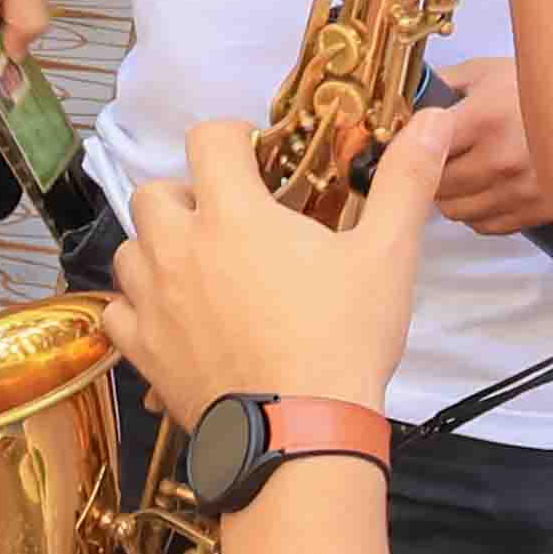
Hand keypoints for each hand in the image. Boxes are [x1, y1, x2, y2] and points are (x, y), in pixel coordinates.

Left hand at [105, 114, 441, 412]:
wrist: (299, 430)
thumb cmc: (342, 340)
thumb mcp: (387, 255)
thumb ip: (406, 182)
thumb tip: (435, 122)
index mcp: (233, 214)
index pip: (208, 138)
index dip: (231, 137)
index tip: (255, 157)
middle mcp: (179, 248)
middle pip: (156, 192)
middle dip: (188, 195)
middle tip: (228, 220)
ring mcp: (153, 299)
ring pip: (130, 249)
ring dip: (158, 248)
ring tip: (200, 268)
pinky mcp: (141, 348)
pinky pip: (118, 311)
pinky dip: (138, 307)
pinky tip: (172, 317)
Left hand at [390, 57, 550, 234]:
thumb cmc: (540, 87)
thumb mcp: (485, 72)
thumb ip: (441, 86)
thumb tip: (402, 103)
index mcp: (483, 119)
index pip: (419, 151)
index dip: (408, 149)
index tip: (406, 146)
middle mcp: (502, 160)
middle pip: (435, 187)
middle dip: (430, 173)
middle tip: (441, 156)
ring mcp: (521, 190)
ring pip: (457, 211)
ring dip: (454, 195)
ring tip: (467, 170)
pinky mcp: (538, 210)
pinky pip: (486, 225)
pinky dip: (479, 211)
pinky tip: (488, 187)